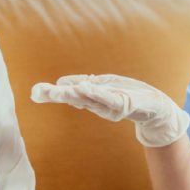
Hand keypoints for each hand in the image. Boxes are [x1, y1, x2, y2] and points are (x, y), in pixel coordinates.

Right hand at [31, 74, 189, 147]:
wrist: (154, 106)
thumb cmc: (128, 94)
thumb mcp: (104, 86)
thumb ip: (85, 87)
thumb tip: (61, 83)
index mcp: (91, 98)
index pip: (68, 93)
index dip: (51, 92)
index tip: (34, 92)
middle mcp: (97, 104)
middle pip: (73, 97)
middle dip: (55, 94)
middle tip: (37, 92)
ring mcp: (109, 105)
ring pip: (87, 98)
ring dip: (71, 93)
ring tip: (55, 90)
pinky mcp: (123, 103)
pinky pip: (107, 98)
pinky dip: (96, 93)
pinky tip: (84, 87)